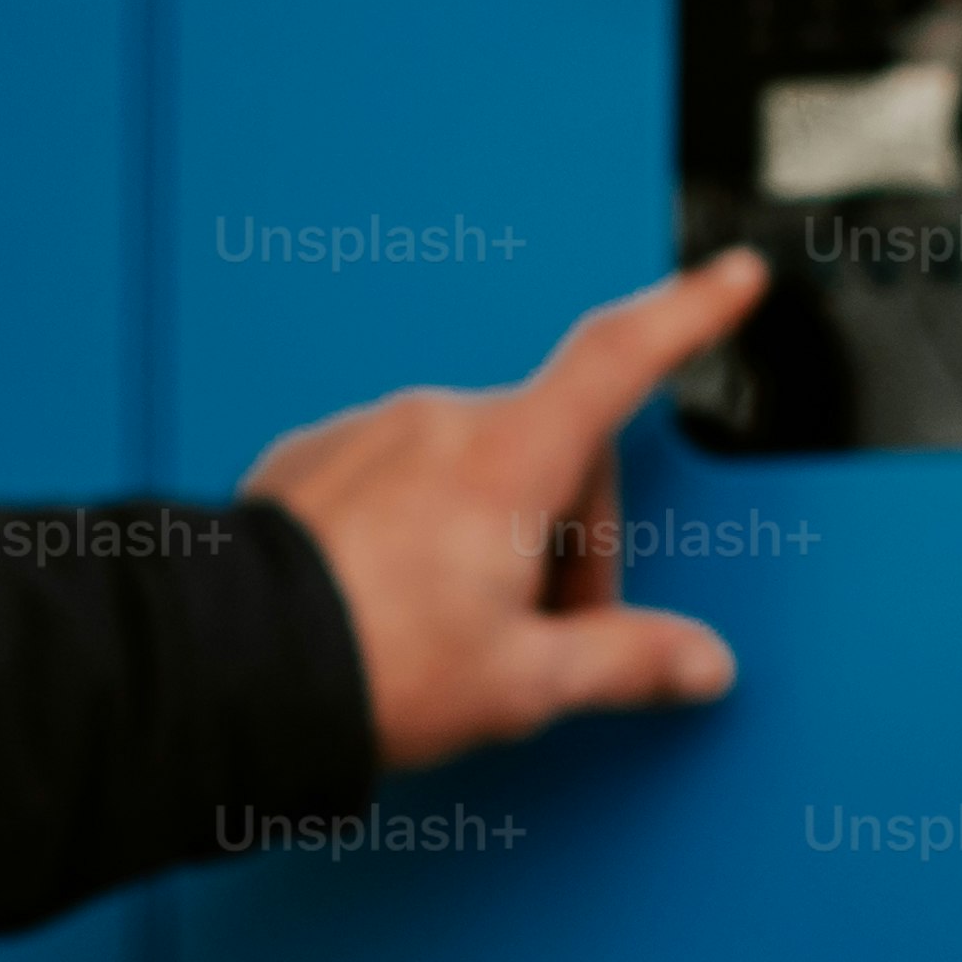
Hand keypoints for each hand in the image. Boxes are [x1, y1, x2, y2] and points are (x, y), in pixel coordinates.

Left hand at [240, 255, 769, 776]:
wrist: (231, 669)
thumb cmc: (368, 666)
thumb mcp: (523, 682)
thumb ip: (624, 662)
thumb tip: (695, 664)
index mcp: (509, 460)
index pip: (622, 359)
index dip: (688, 314)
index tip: (730, 278)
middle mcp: (440, 425)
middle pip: (553, 451)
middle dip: (570, 537)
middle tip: (543, 632)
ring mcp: (373, 434)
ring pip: (476, 466)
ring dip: (495, 534)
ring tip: (459, 628)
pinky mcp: (318, 459)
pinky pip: (402, 477)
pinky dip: (424, 527)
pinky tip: (400, 601)